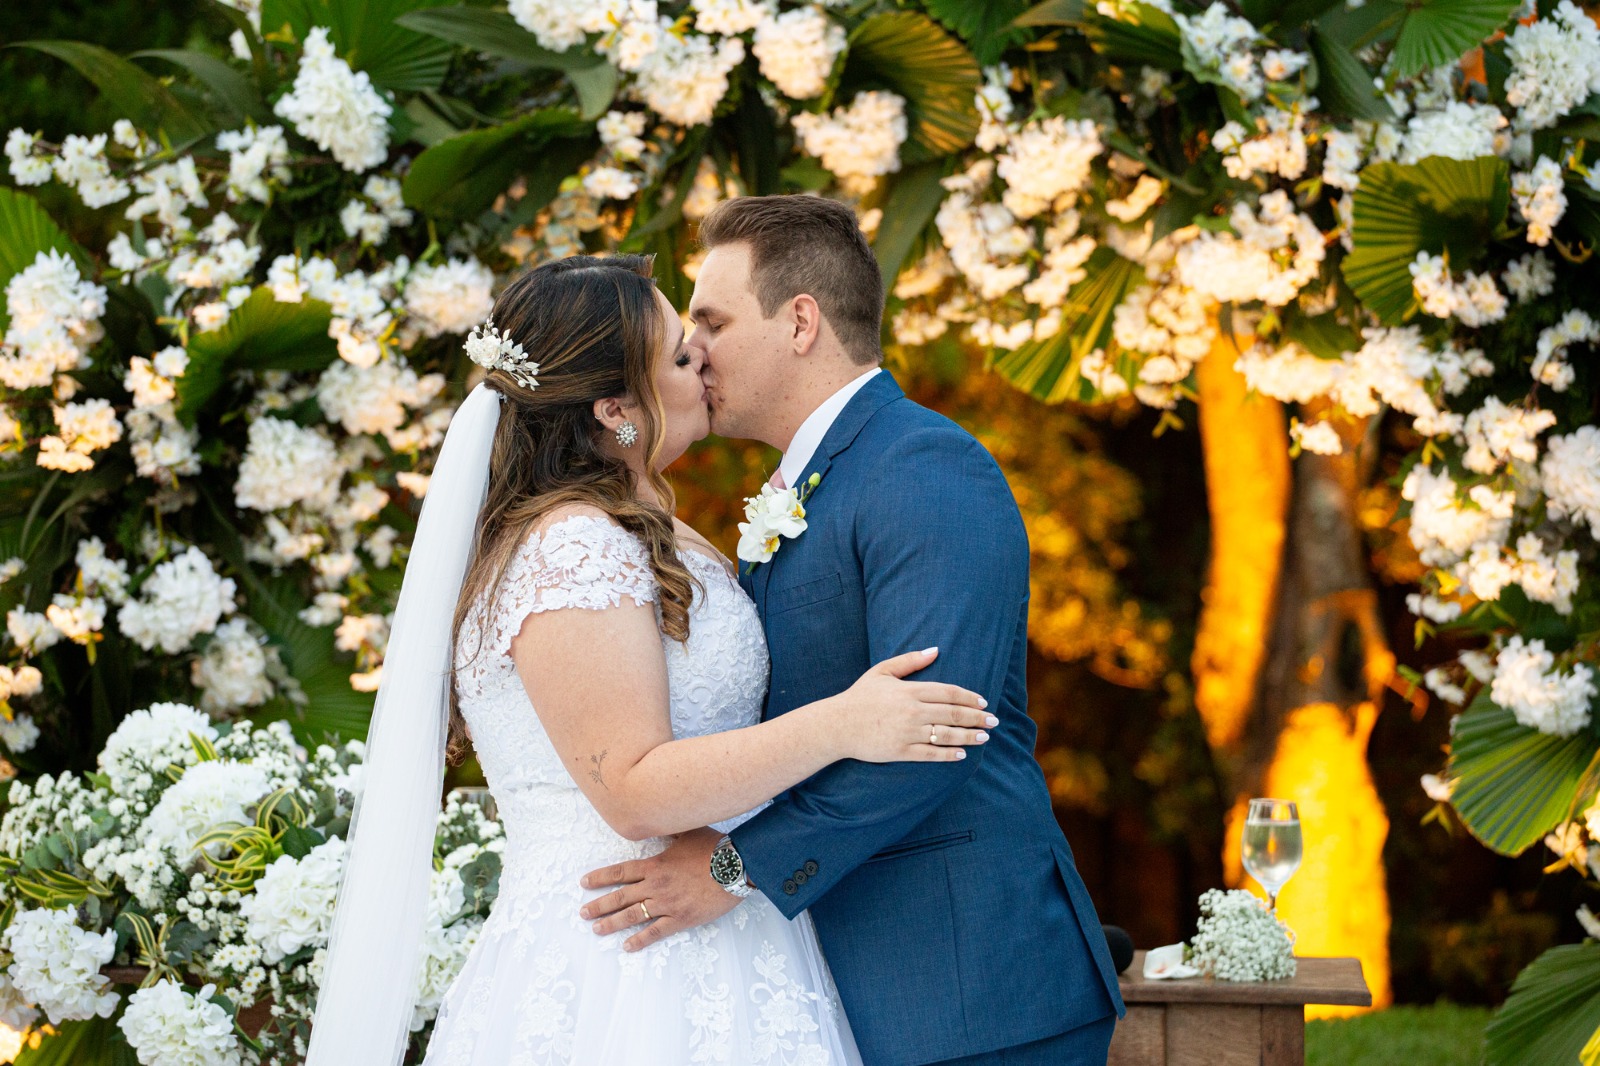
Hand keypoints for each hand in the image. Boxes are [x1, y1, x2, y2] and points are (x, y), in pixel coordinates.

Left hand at [578, 827, 739, 951]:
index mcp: (654, 865)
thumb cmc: (713, 848)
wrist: (735, 868)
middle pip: (620, 896)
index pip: (620, 872)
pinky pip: (655, 932)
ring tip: (597, 930)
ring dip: (612, 923)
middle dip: (599, 905)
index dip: (600, 878)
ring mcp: (667, 904)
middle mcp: (655, 885)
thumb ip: (668, 832)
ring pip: (632, 916)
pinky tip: (627, 946)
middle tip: (583, 913)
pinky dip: (640, 940)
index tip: (584, 883)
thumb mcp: (687, 833)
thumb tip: (657, 824)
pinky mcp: (680, 918)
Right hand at [829, 647, 996, 762]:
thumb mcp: (882, 671)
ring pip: (945, 735)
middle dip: (977, 718)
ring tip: (984, 737)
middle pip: (952, 714)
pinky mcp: (900, 751)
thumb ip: (910, 660)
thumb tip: (935, 650)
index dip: (970, 698)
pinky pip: (930, 754)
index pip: (949, 693)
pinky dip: (948, 754)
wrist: (837, 725)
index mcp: (909, 690)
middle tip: (994, 722)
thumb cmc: (860, 696)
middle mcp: (911, 711)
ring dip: (968, 736)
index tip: (984, 703)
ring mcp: (906, 732)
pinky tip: (962, 754)